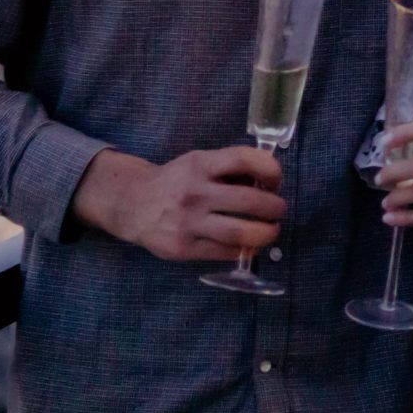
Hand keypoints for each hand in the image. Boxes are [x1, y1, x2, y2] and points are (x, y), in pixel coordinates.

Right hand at [73, 147, 284, 261]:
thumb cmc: (176, 181)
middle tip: (279, 210)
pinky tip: (249, 244)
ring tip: (271, 231)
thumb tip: (270, 180)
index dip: (270, 170)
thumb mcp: (198, 162)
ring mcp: (189, 222)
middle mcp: (195, 192)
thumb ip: (229, 168)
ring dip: (266, 234)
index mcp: (200, 164)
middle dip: (274, 207)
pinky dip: (244, 250)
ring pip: (240, 233)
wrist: (133, 204)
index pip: (243, 160)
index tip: (276, 180)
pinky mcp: (184, 248)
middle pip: (249, 201)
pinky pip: (225, 252)